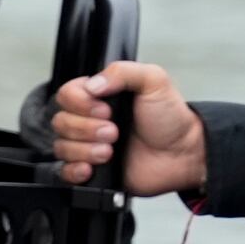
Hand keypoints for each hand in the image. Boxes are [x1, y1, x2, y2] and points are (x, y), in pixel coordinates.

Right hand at [51, 60, 207, 197]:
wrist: (183, 155)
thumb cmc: (171, 119)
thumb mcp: (154, 81)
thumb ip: (123, 72)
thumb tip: (93, 84)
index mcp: (100, 95)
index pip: (66, 94)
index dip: (80, 103)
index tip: (105, 109)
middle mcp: (90, 120)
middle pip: (61, 122)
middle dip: (87, 129)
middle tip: (115, 132)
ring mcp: (90, 146)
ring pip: (62, 146)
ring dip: (85, 149)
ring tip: (110, 151)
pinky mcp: (93, 170)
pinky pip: (65, 172)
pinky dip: (75, 170)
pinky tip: (93, 167)